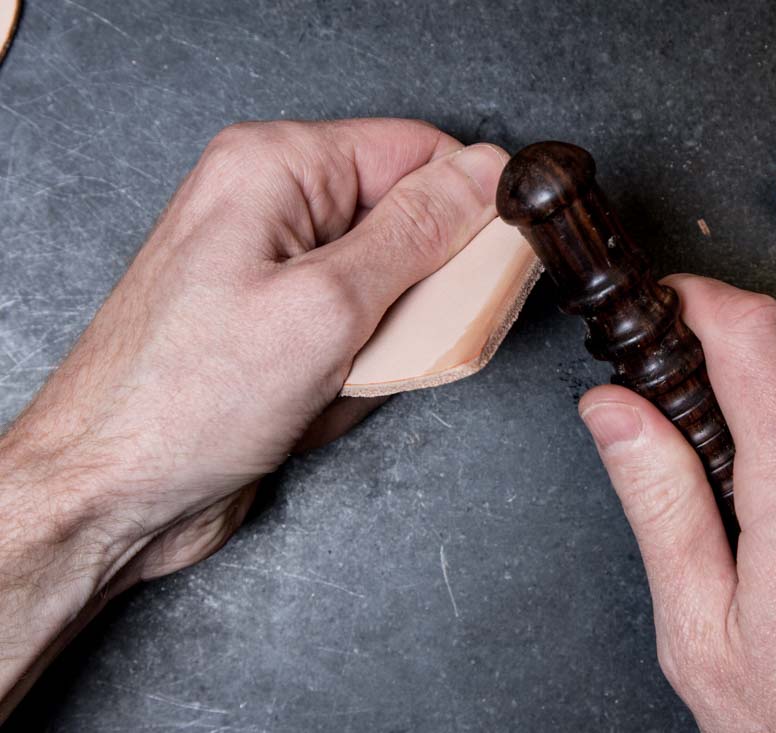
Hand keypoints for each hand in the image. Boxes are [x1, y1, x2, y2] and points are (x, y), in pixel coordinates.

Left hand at [0, 119, 505, 708]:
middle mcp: (272, 206)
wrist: (112, 495)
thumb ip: (415, 234)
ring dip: (391, 339)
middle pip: (405, 219)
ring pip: (390, 286)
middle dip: (425, 287)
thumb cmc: (183, 402)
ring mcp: (275, 270)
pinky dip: (363, 368)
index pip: (414, 151)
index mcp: (274, 167)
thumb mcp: (327, 306)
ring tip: (347, 375)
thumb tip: (480, 175)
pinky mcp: (280, 325)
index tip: (499, 258)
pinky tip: (324, 397)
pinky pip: (360, 330)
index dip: (469, 203)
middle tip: (411, 334)